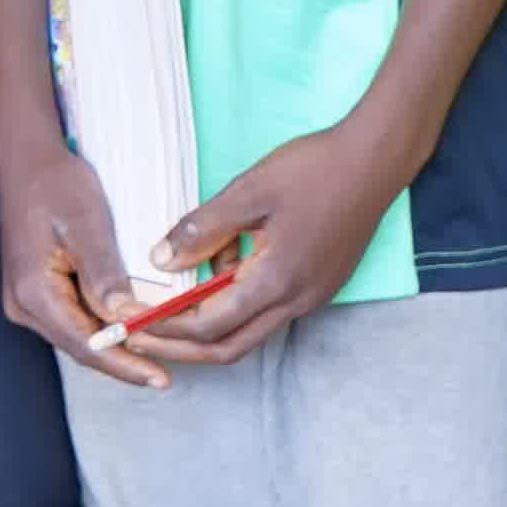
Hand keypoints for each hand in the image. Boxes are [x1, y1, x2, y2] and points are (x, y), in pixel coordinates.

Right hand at [0, 129, 163, 386]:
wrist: (26, 161)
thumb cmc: (56, 184)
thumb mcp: (86, 223)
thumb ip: (103, 273)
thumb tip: (124, 317)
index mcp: (33, 293)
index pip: (84, 345)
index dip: (124, 365)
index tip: (160, 379)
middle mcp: (24, 305)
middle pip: (79, 347)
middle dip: (122, 362)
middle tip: (165, 375)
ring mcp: (26, 301)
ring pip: (77, 336)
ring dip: (113, 347)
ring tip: (154, 358)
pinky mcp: (36, 292)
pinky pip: (73, 320)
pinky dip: (102, 327)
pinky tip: (129, 328)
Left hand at [134, 123, 403, 365]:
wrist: (376, 160)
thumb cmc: (313, 169)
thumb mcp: (248, 191)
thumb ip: (202, 230)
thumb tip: (160, 263)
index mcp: (276, 282)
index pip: (208, 328)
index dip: (165, 329)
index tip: (130, 321)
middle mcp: (297, 301)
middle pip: (229, 347)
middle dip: (180, 347)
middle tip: (140, 334)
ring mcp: (313, 297)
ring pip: (250, 330)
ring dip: (210, 323)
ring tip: (176, 292)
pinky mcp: (321, 285)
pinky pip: (270, 309)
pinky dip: (237, 302)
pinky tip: (220, 266)